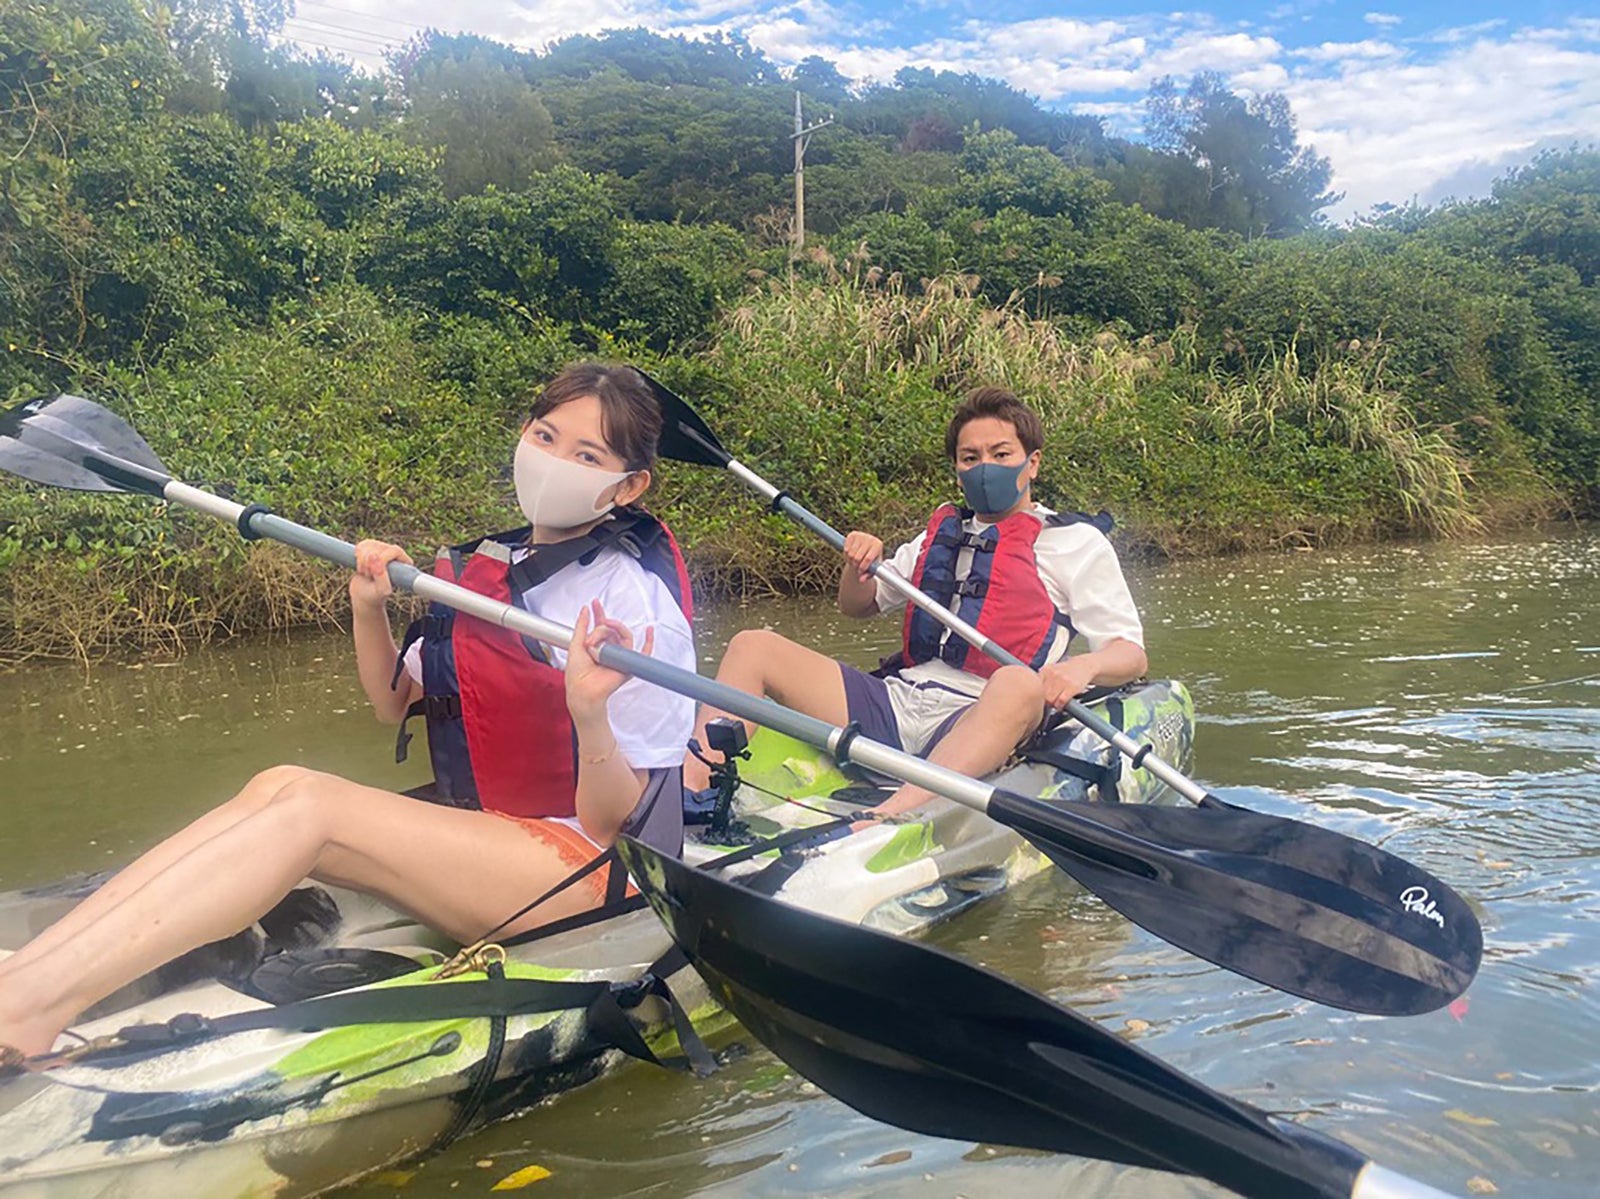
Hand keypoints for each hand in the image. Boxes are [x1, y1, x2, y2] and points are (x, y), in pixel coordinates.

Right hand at [349, 540, 413, 611]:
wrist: (364, 596)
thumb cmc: (376, 596)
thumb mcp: (381, 590)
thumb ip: (381, 575)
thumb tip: (373, 556)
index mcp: (404, 563)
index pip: (395, 550)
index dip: (382, 559)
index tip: (373, 572)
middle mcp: (395, 554)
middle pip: (379, 547)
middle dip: (369, 562)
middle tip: (369, 575)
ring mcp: (383, 550)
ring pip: (369, 544)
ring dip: (362, 560)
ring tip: (366, 572)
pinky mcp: (371, 549)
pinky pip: (362, 545)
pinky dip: (357, 556)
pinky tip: (361, 566)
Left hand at [565, 598, 653, 719]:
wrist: (583, 690)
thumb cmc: (577, 674)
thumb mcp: (575, 644)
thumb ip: (581, 626)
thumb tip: (585, 610)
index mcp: (597, 645)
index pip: (601, 625)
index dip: (599, 613)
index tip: (594, 603)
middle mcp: (609, 649)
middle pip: (611, 629)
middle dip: (600, 629)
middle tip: (591, 639)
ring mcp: (619, 656)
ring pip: (623, 636)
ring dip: (613, 631)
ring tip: (599, 640)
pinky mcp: (628, 664)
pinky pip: (643, 653)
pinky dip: (649, 642)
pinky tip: (649, 631)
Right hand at [841, 531, 883, 582]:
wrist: (865, 549)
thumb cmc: (871, 561)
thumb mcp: (872, 569)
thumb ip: (867, 575)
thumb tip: (861, 580)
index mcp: (878, 545)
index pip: (868, 559)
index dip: (862, 567)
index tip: (860, 572)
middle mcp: (870, 538)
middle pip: (858, 557)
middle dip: (855, 565)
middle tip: (856, 567)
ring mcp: (861, 535)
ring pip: (851, 553)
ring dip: (850, 560)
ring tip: (854, 561)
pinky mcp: (852, 534)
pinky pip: (846, 548)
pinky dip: (846, 554)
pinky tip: (850, 555)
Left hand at [1039, 657, 1096, 709]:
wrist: (1084, 665)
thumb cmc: (1066, 671)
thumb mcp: (1051, 670)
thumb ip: (1041, 679)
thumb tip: (1030, 692)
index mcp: (1045, 670)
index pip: (1034, 687)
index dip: (1035, 695)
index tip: (1036, 699)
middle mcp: (1053, 674)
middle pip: (1041, 694)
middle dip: (1043, 701)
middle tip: (1046, 703)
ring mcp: (1062, 680)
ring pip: (1050, 699)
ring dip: (1052, 704)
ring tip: (1054, 703)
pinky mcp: (1072, 687)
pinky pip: (1061, 701)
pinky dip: (1059, 705)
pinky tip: (1061, 704)